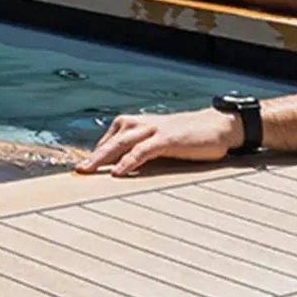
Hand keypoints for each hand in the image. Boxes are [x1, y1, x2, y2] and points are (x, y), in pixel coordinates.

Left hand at [78, 107, 242, 176]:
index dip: (96, 152)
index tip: (84, 166)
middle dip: (93, 156)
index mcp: (139, 124)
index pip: (111, 138)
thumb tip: (127, 168)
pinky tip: (118, 172)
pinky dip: (128, 161)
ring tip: (88, 170)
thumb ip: (145, 152)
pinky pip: (142, 150)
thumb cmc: (190, 137)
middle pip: (111, 140)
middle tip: (78, 170)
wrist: (218, 126)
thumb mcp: (162, 143)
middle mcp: (142, 124)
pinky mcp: (167, 139)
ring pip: (121, 142)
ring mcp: (154, 130)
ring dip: (102, 157)